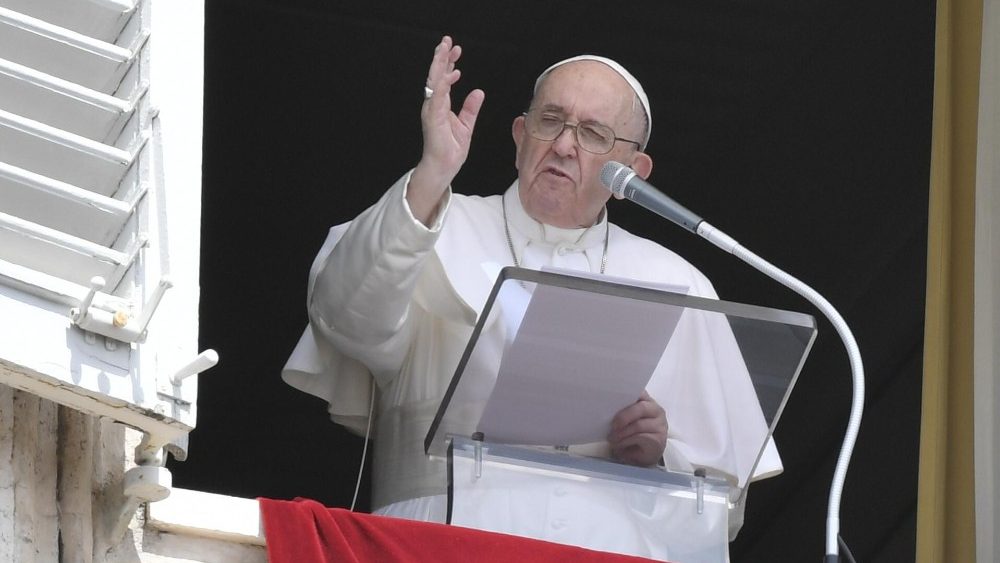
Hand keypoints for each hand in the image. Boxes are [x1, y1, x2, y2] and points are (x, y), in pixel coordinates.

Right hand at [408, 36, 484, 224]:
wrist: (444, 167)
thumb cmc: (451, 149)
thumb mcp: (466, 124)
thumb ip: (471, 108)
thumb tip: (478, 91)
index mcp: (441, 105)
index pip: (444, 79)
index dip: (449, 63)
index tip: (456, 51)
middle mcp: (434, 104)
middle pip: (436, 75)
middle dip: (442, 57)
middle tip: (447, 40)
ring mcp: (432, 110)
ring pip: (434, 82)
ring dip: (439, 65)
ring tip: (444, 49)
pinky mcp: (433, 118)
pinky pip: (438, 98)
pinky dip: (443, 85)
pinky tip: (450, 73)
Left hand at [608, 390, 667, 466]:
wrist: (643, 456)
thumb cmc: (631, 435)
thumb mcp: (624, 420)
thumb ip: (621, 411)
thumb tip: (605, 407)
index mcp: (646, 400)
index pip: (639, 390)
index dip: (627, 392)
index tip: (613, 396)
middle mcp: (656, 410)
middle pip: (641, 407)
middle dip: (623, 416)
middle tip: (613, 425)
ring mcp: (659, 425)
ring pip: (638, 425)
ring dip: (622, 433)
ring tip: (612, 438)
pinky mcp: (659, 439)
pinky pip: (640, 437)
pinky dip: (626, 441)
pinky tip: (619, 444)